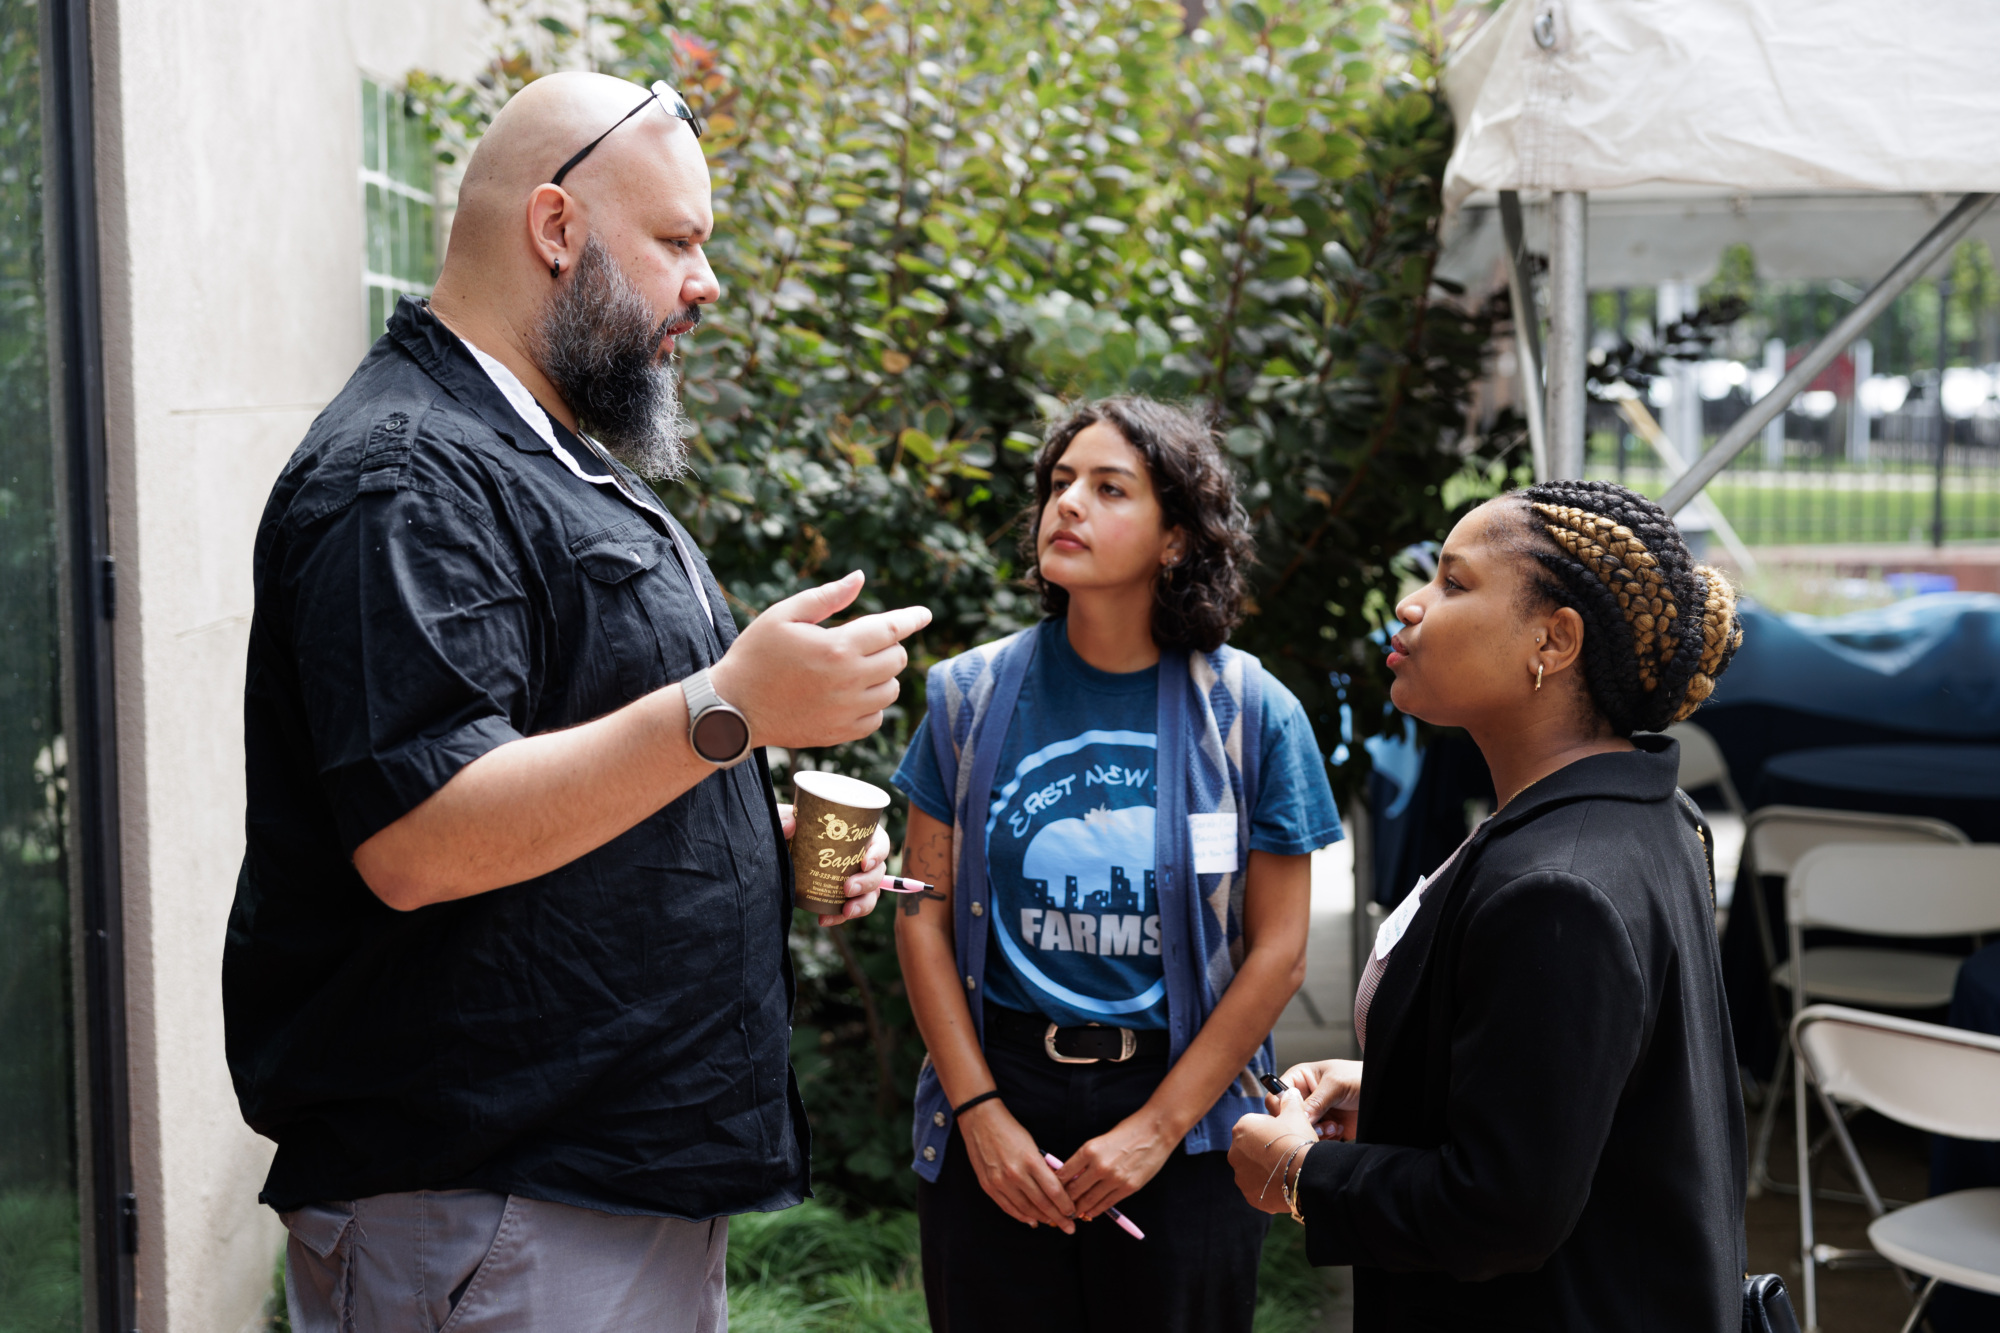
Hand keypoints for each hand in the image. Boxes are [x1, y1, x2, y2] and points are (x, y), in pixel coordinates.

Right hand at [709, 572, 930, 749]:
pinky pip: (876, 718)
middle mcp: (849, 681)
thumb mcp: (784, 615)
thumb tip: (860, 578)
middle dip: (885, 645)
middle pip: (897, 659)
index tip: (924, 614)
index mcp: (837, 648)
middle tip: (858, 642)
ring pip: (891, 690)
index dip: (911, 618)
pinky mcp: (841, 733)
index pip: (891, 629)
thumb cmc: (755, 656)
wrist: (732, 709)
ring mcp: (847, 711)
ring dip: (880, 675)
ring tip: (851, 668)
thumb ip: (827, 597)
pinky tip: (849, 694)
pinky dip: (871, 704)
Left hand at [776, 807, 890, 927]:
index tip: (865, 863)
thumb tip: (790, 825)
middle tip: (848, 889)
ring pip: (871, 893)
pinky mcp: (841, 896)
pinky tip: (824, 920)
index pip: (879, 842)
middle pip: (877, 871)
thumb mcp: (785, 820)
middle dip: (868, 883)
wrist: (778, 853)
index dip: (878, 853)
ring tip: (846, 910)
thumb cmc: (791, 829)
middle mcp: (860, 857)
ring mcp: (853, 878)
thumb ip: (783, 817)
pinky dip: (839, 917)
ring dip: (862, 904)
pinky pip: (849, 909)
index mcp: (857, 834)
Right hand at [957, 1101, 1076, 1232]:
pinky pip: (1008, 1207)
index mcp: (1031, 1161)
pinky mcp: (989, 1186)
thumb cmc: (1010, 1131)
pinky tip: (1031, 1221)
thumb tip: (1059, 1187)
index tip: (1073, 1212)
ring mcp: (1000, 1182)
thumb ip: (1044, 1167)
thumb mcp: (1032, 1146)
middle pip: (1042, 1203)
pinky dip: (1021, 1216)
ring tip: (1052, 1223)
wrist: (980, 1121)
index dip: (1065, 1205)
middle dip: (1058, 1218)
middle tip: (1069, 1228)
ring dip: (1041, 1218)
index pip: (1054, 1190)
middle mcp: (1016, 1174)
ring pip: (1026, 1209)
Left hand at [1058, 1110, 1176, 1219]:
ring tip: (1072, 1213)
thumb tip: (1072, 1175)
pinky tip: (1090, 1213)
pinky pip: (1107, 1203)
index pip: (1064, 1173)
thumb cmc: (1128, 1131)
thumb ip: (1086, 1158)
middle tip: (1058, 1207)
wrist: (1156, 1131)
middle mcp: (1099, 1166)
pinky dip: (1096, 1210)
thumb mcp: (1100, 1141)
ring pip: (1089, 1200)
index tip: (1050, 1191)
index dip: (1055, 1185)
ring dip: (1079, 1208)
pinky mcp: (1128, 1187)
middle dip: (1064, 1201)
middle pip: (1074, 1190)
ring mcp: (1114, 1178)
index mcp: (1089, 1150)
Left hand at [1229, 1088, 1319, 1215]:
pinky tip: (1282, 1184)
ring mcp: (1240, 1176)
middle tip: (1285, 1154)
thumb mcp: (1296, 1114)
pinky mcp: (1249, 1195)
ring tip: (1285, 1170)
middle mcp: (1234, 1152)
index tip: (1283, 1135)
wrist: (1306, 1174)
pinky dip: (1267, 1187)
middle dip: (1264, 1151)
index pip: (1253, 1126)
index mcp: (1241, 1128)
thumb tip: (1289, 1093)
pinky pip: (1258, 1189)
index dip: (1270, 1130)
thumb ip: (1289, 1101)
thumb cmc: (1298, 1141)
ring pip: (1253, 1170)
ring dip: (1265, 1170)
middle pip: (1250, 1149)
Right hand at [1276, 1059, 1361, 1142]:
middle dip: (1301, 1125)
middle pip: (1286, 1118)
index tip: (1296, 1117)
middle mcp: (1304, 1098)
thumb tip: (1297, 1118)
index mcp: (1300, 1079)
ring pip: (1300, 1132)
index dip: (1282, 1108)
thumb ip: (1315, 1101)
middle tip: (1318, 1125)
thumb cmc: (1360, 1078)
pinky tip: (1338, 1130)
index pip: (1276, 1096)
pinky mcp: (1325, 1130)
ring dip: (1316, 1133)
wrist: (1384, 1095)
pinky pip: (1314, 1141)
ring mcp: (1315, 1115)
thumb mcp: (1336, 1084)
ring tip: (1333, 1127)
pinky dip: (1325, 1140)